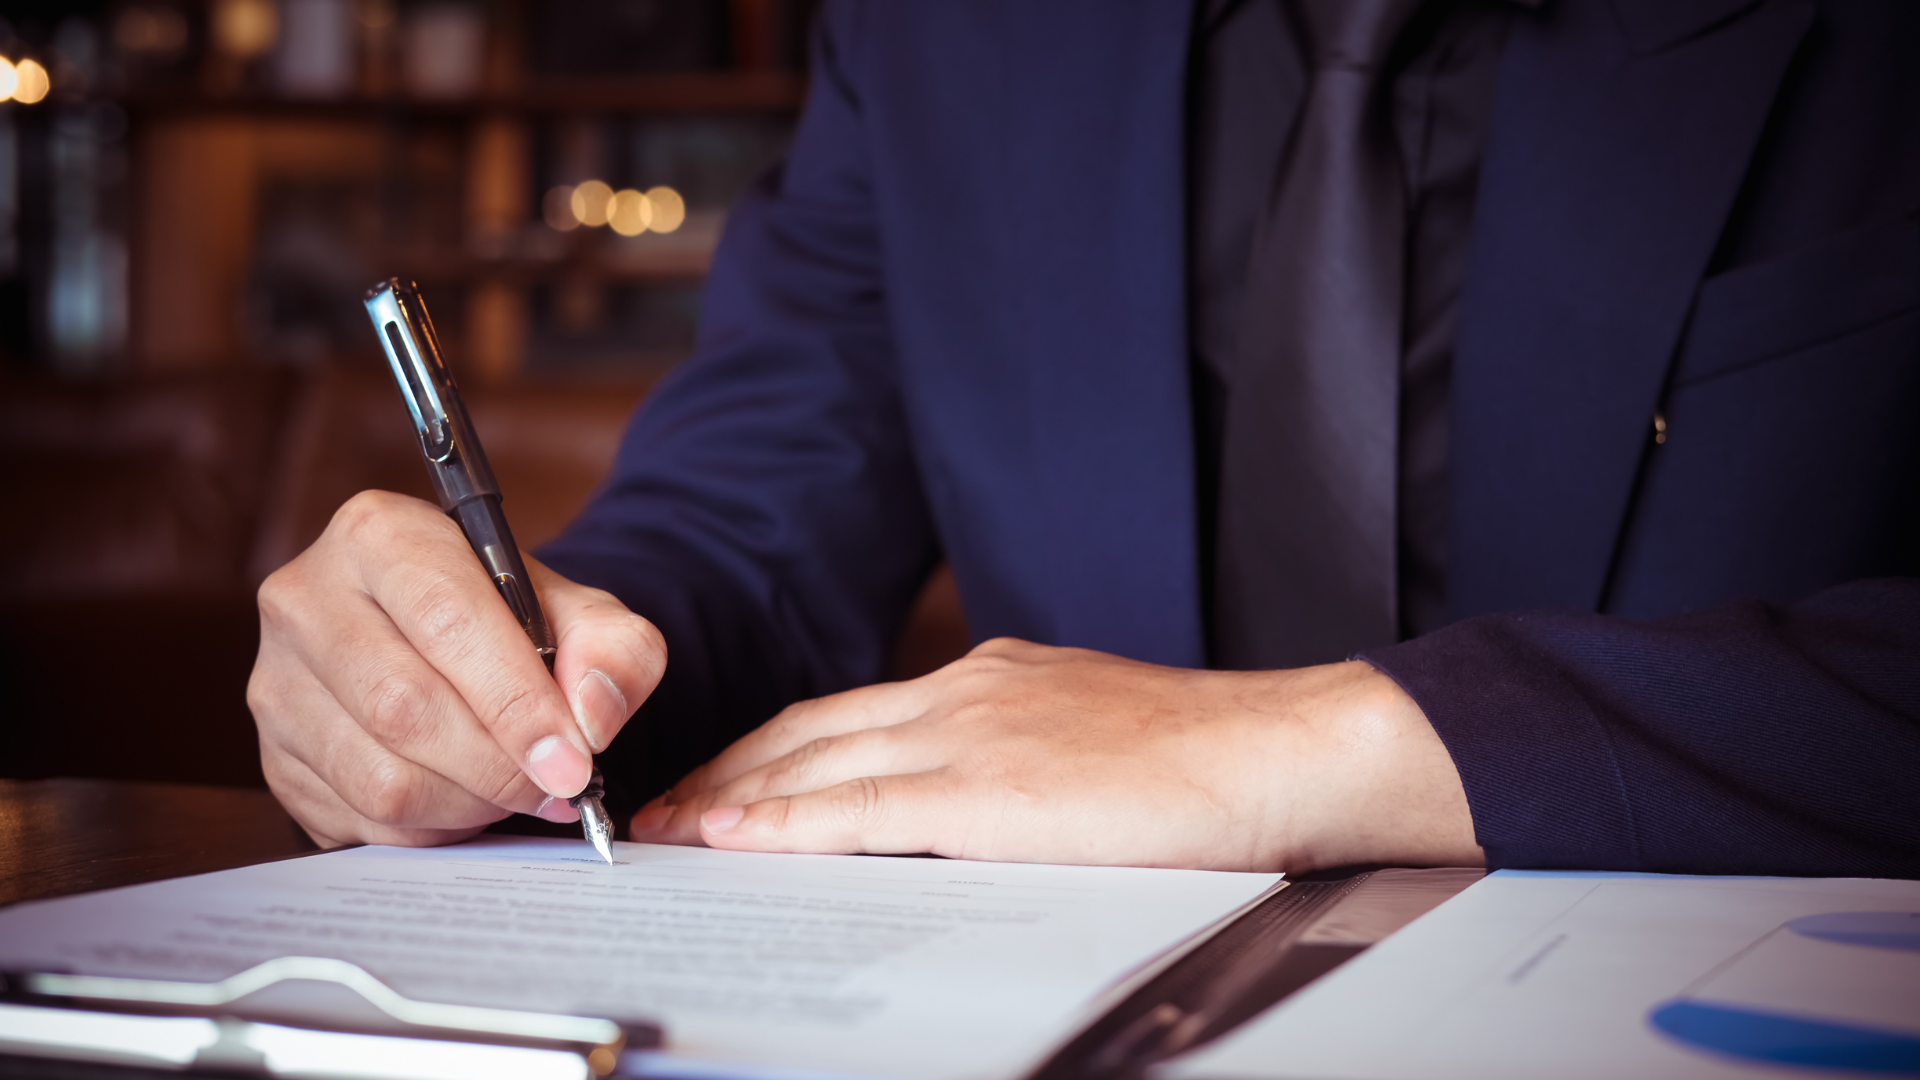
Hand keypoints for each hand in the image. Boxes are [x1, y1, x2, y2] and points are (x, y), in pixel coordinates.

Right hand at [249, 490, 666, 847]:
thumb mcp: (583, 613)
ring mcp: (275, 683)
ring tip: (515, 789)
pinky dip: (434, 831)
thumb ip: (615, 651)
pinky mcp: (275, 759)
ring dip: (470, 805)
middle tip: (560, 787)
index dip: (516, 702)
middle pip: (403, 708)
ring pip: (380, 779)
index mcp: (379, 534)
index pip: (446, 622)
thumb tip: (591, 720)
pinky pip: (362, 822)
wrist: (449, 642)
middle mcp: (306, 600)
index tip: (574, 760)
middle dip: (499, 767)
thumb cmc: (513, 620)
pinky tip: (467, 800)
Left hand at [630, 639, 1480, 871]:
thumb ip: (1018, 750)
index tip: (720, 778)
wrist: (1270, 751)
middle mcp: (965, 691)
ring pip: (818, 761)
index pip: (849, 712)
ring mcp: (971, 734)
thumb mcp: (1087, 730)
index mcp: (990, 677)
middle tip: (661, 805)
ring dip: (732, 797)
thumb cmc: (1201, 756)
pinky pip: (860, 808)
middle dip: (729, 769)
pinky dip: (782, 821)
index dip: (772, 748)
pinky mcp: (987, 790)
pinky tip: (731, 838)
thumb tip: (978, 795)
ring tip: (668, 830)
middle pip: (812, 728)